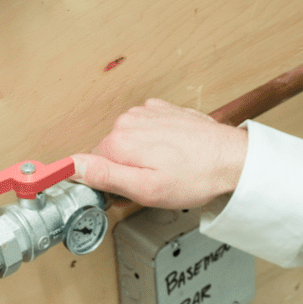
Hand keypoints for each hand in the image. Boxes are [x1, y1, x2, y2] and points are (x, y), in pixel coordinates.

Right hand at [70, 98, 247, 208]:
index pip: (92, 165)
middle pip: (110, 153)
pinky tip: (172, 155)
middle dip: (125, 171)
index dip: (109, 185)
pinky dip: (155, 144)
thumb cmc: (195, 176)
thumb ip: (104, 176)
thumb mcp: (145, 189)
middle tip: (151, 185)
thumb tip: (71, 166)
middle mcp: (129, 120)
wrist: (231, 159)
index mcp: (120, 141)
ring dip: (141, 157)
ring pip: (129, 142)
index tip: (126, 193)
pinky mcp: (162, 110)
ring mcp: (147, 112)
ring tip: (166, 170)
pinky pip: (146, 130)